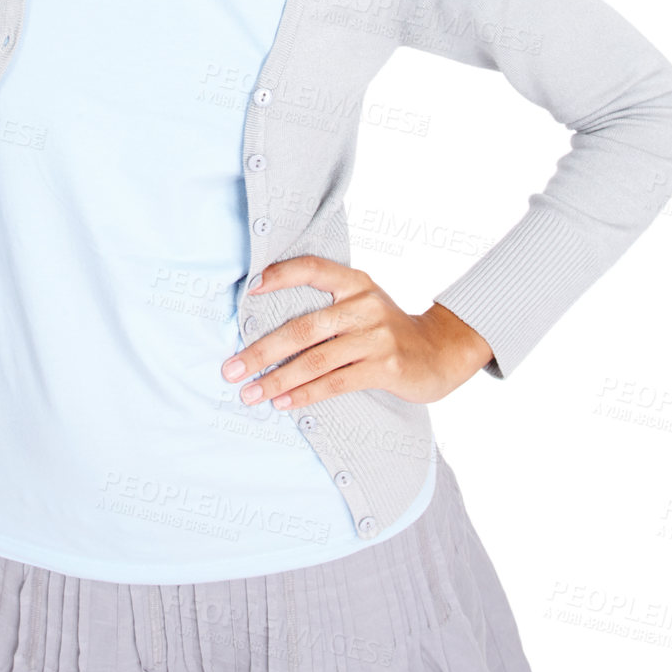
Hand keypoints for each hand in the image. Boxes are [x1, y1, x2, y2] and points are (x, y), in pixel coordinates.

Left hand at [220, 256, 493, 407]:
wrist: (440, 351)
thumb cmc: (386, 329)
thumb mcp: (364, 302)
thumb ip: (328, 304)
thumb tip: (266, 315)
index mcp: (356, 282)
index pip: (313, 268)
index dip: (280, 275)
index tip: (249, 291)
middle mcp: (365, 305)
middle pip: (303, 327)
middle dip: (262, 350)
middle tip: (231, 368)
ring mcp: (377, 337)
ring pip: (316, 360)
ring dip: (278, 380)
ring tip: (250, 393)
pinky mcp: (386, 367)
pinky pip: (336, 383)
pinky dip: (305, 394)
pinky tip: (282, 403)